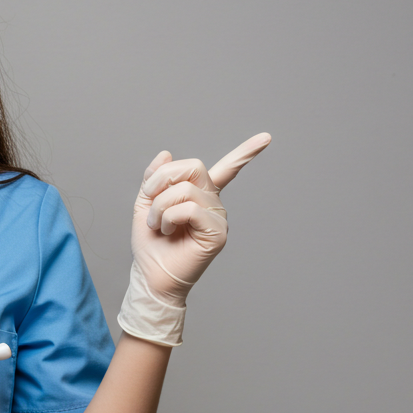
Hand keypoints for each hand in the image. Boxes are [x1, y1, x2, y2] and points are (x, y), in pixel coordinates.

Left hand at [130, 133, 270, 305]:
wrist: (151, 275)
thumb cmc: (151, 244)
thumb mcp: (145, 203)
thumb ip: (154, 179)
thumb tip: (166, 153)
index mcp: (200, 195)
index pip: (227, 169)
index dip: (246, 153)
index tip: (266, 137)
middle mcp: (213, 203)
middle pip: (195, 167)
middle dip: (163, 179)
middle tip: (150, 201)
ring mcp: (218, 218)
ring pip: (187, 190)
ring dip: (160, 206)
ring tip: (158, 224)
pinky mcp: (217, 233)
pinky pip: (191, 209)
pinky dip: (170, 217)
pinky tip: (168, 231)